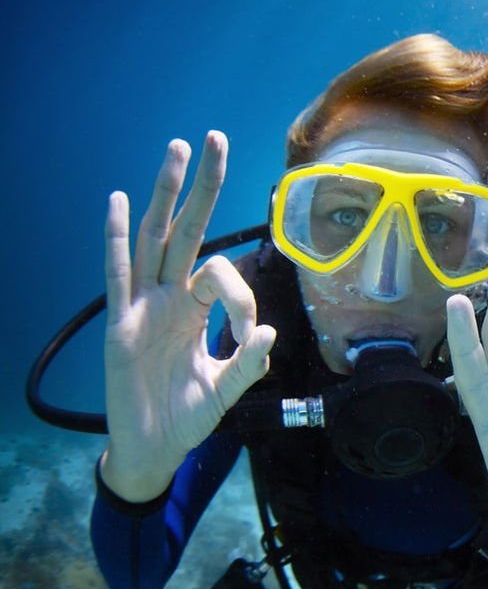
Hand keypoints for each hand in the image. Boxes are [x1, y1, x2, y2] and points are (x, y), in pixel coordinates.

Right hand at [100, 132, 275, 502]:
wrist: (154, 450)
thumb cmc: (189, 417)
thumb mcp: (227, 389)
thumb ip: (247, 362)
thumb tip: (269, 331)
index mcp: (197, 308)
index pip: (221, 274)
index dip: (241, 295)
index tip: (248, 332)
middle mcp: (169, 298)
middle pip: (186, 230)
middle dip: (203, 187)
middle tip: (216, 138)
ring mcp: (142, 307)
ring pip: (153, 239)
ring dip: (165, 195)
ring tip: (177, 151)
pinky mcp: (119, 325)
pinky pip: (118, 275)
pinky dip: (117, 239)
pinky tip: (118, 202)